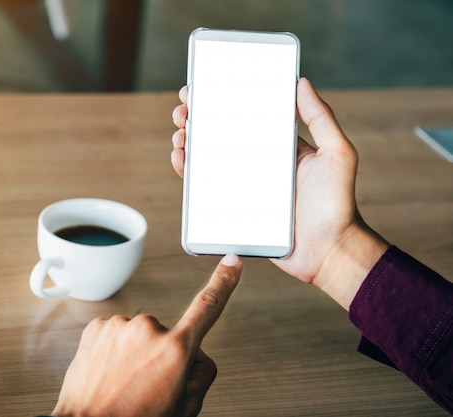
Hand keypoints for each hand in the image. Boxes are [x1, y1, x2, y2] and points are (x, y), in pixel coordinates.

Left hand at [51, 254, 242, 416]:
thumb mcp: (185, 407)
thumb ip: (201, 374)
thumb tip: (197, 356)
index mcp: (175, 350)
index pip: (207, 307)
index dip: (224, 282)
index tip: (232, 263)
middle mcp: (148, 330)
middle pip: (169, 335)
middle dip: (164, 355)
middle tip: (148, 386)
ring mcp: (120, 326)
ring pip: (140, 336)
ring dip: (136, 354)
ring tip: (125, 383)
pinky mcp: (98, 326)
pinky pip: (117, 335)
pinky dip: (115, 350)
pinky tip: (110, 372)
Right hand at [172, 78, 388, 309]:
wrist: (328, 252)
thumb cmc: (337, 205)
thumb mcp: (337, 154)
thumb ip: (321, 118)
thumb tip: (301, 82)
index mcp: (278, 146)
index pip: (245, 117)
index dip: (222, 102)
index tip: (203, 89)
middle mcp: (258, 163)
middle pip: (220, 135)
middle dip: (197, 118)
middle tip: (184, 110)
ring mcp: (243, 185)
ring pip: (207, 159)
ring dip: (188, 142)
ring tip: (181, 134)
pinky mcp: (233, 208)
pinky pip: (205, 188)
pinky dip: (188, 172)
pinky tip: (181, 160)